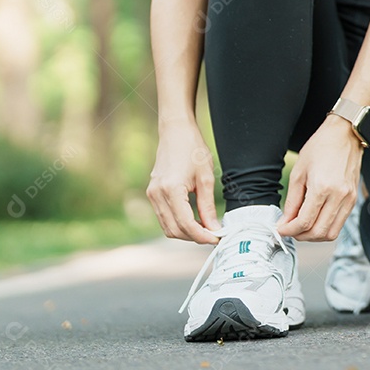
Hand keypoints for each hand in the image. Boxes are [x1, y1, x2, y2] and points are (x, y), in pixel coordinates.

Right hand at [146, 121, 220, 243]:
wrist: (175, 131)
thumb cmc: (192, 149)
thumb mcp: (206, 178)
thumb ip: (208, 206)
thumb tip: (214, 227)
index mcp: (171, 190)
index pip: (186, 224)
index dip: (202, 236)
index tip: (217, 238)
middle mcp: (157, 195)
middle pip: (175, 230)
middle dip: (195, 237)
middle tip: (214, 235)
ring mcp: (152, 194)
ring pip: (167, 227)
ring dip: (186, 233)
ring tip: (206, 229)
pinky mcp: (152, 193)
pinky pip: (164, 217)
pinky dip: (179, 224)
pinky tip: (195, 220)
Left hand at [278, 114, 362, 240]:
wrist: (345, 135)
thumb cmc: (320, 148)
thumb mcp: (299, 172)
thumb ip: (292, 200)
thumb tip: (286, 221)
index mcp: (322, 187)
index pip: (304, 222)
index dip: (289, 230)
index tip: (280, 229)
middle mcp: (339, 196)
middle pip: (318, 232)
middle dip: (300, 236)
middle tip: (289, 230)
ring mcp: (349, 199)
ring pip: (331, 233)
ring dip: (314, 236)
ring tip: (302, 227)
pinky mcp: (353, 199)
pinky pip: (339, 223)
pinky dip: (325, 227)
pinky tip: (315, 220)